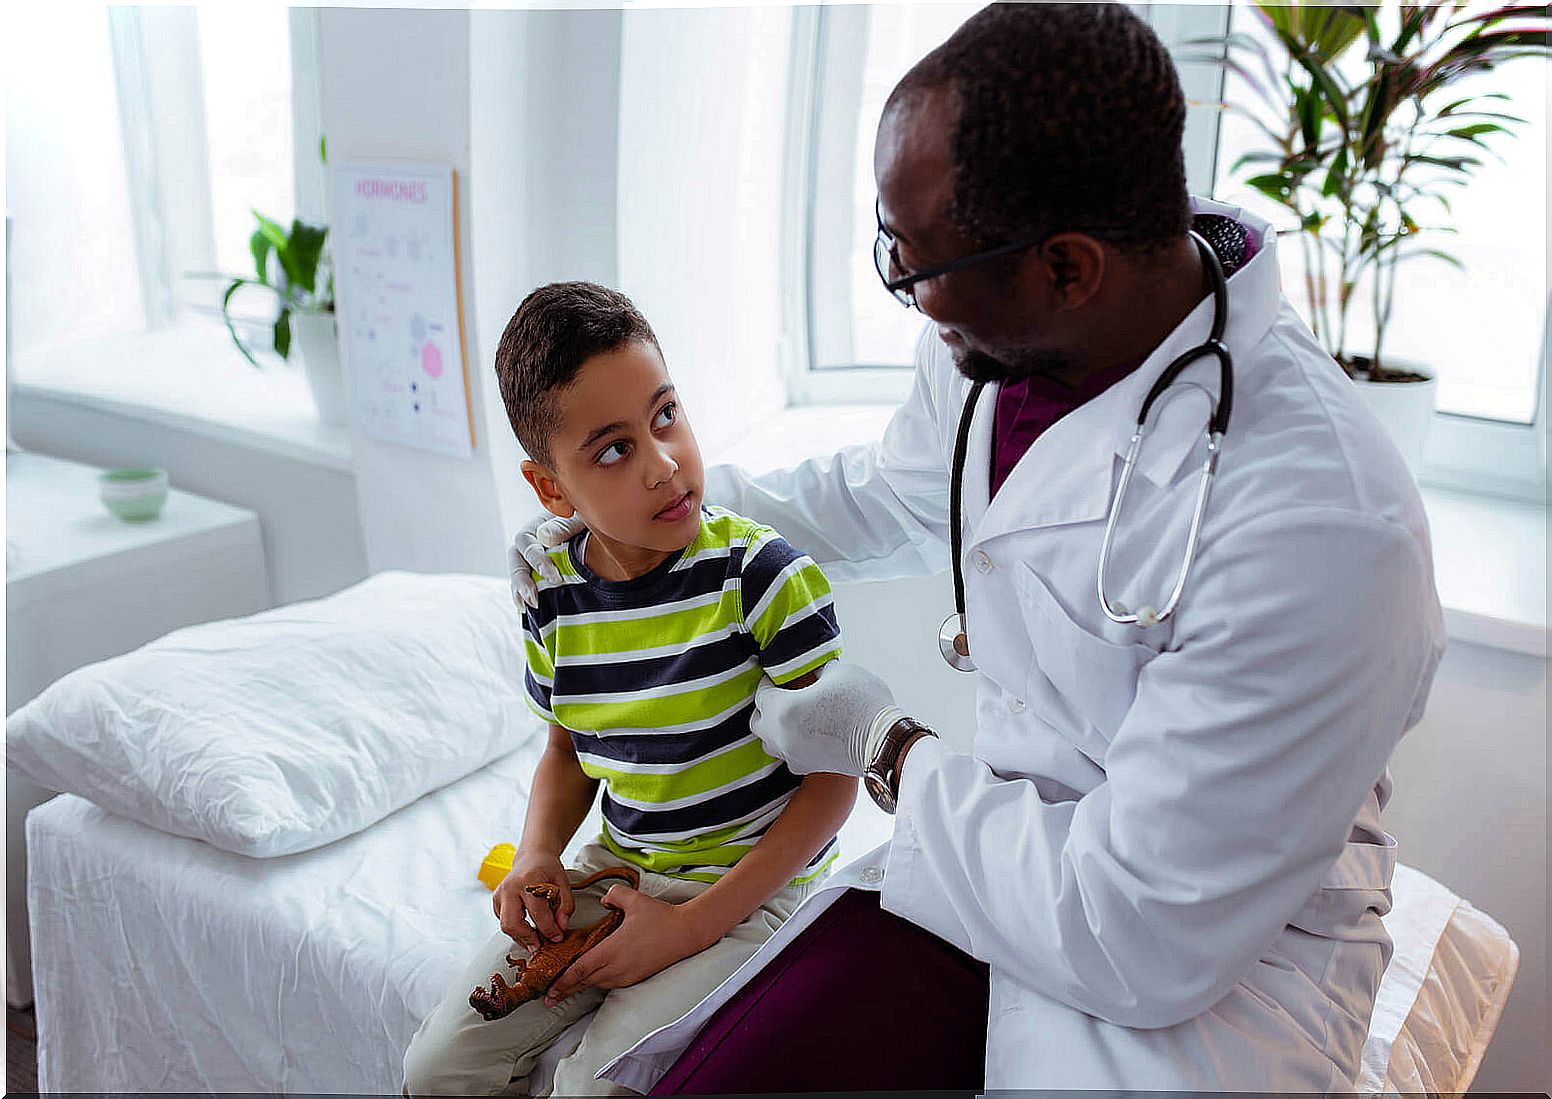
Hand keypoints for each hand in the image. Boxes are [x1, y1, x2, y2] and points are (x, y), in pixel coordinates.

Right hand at [492, 849, 574, 954]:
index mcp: (528, 879)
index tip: (558, 937)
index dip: (549, 929)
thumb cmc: (547, 869)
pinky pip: (504, 922)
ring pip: (505, 926)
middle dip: (527, 939)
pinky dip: (517, 930)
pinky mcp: (496, 902)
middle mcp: (509, 887)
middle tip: (541, 946)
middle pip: (511, 923)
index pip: (537, 912)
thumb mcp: (563, 883)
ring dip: (522, 937)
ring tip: (537, 939)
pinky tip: (529, 929)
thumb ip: (565, 905)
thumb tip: (561, 927)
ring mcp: (499, 895)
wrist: (532, 857)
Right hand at [508, 512, 587, 608]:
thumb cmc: (587, 519)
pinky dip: (524, 597)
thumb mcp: (579, 518)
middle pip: (516, 562)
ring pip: (518, 576)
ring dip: (519, 592)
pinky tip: (527, 611)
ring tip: (526, 608)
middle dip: (523, 582)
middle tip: (533, 599)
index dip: (538, 562)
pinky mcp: (537, 574)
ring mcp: (531, 561)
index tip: (555, 578)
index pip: (527, 544)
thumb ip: (563, 525)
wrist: (597, 527)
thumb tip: (544, 538)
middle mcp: (529, 544)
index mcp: (536, 527)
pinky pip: (526, 586)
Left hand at [543, 885, 710, 1006]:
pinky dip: (597, 981)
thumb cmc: (660, 916)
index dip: (563, 981)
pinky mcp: (635, 978)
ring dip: (582, 984)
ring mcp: (627, 975)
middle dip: (566, 989)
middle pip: (585, 981)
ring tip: (566, 987)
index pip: (581, 970)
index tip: (549, 990)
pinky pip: (610, 982)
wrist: (686, 933)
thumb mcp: (634, 899)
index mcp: (612, 951)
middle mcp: (617, 967)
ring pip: (597, 983)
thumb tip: (603, 899)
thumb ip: (613, 894)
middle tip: (548, 995)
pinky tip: (592, 976)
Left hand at [750, 662, 898, 776]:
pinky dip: (789, 743)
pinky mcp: (807, 767)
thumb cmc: (863, 704)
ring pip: (768, 742)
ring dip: (774, 728)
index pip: (762, 694)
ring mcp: (793, 755)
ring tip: (791, 715)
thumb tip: (812, 671)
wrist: (884, 741)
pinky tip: (804, 732)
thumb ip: (817, 670)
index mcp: (784, 709)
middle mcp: (781, 736)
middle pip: (758, 721)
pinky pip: (787, 755)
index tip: (778, 677)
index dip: (769, 682)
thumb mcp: (839, 671)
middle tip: (781, 695)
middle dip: (765, 707)